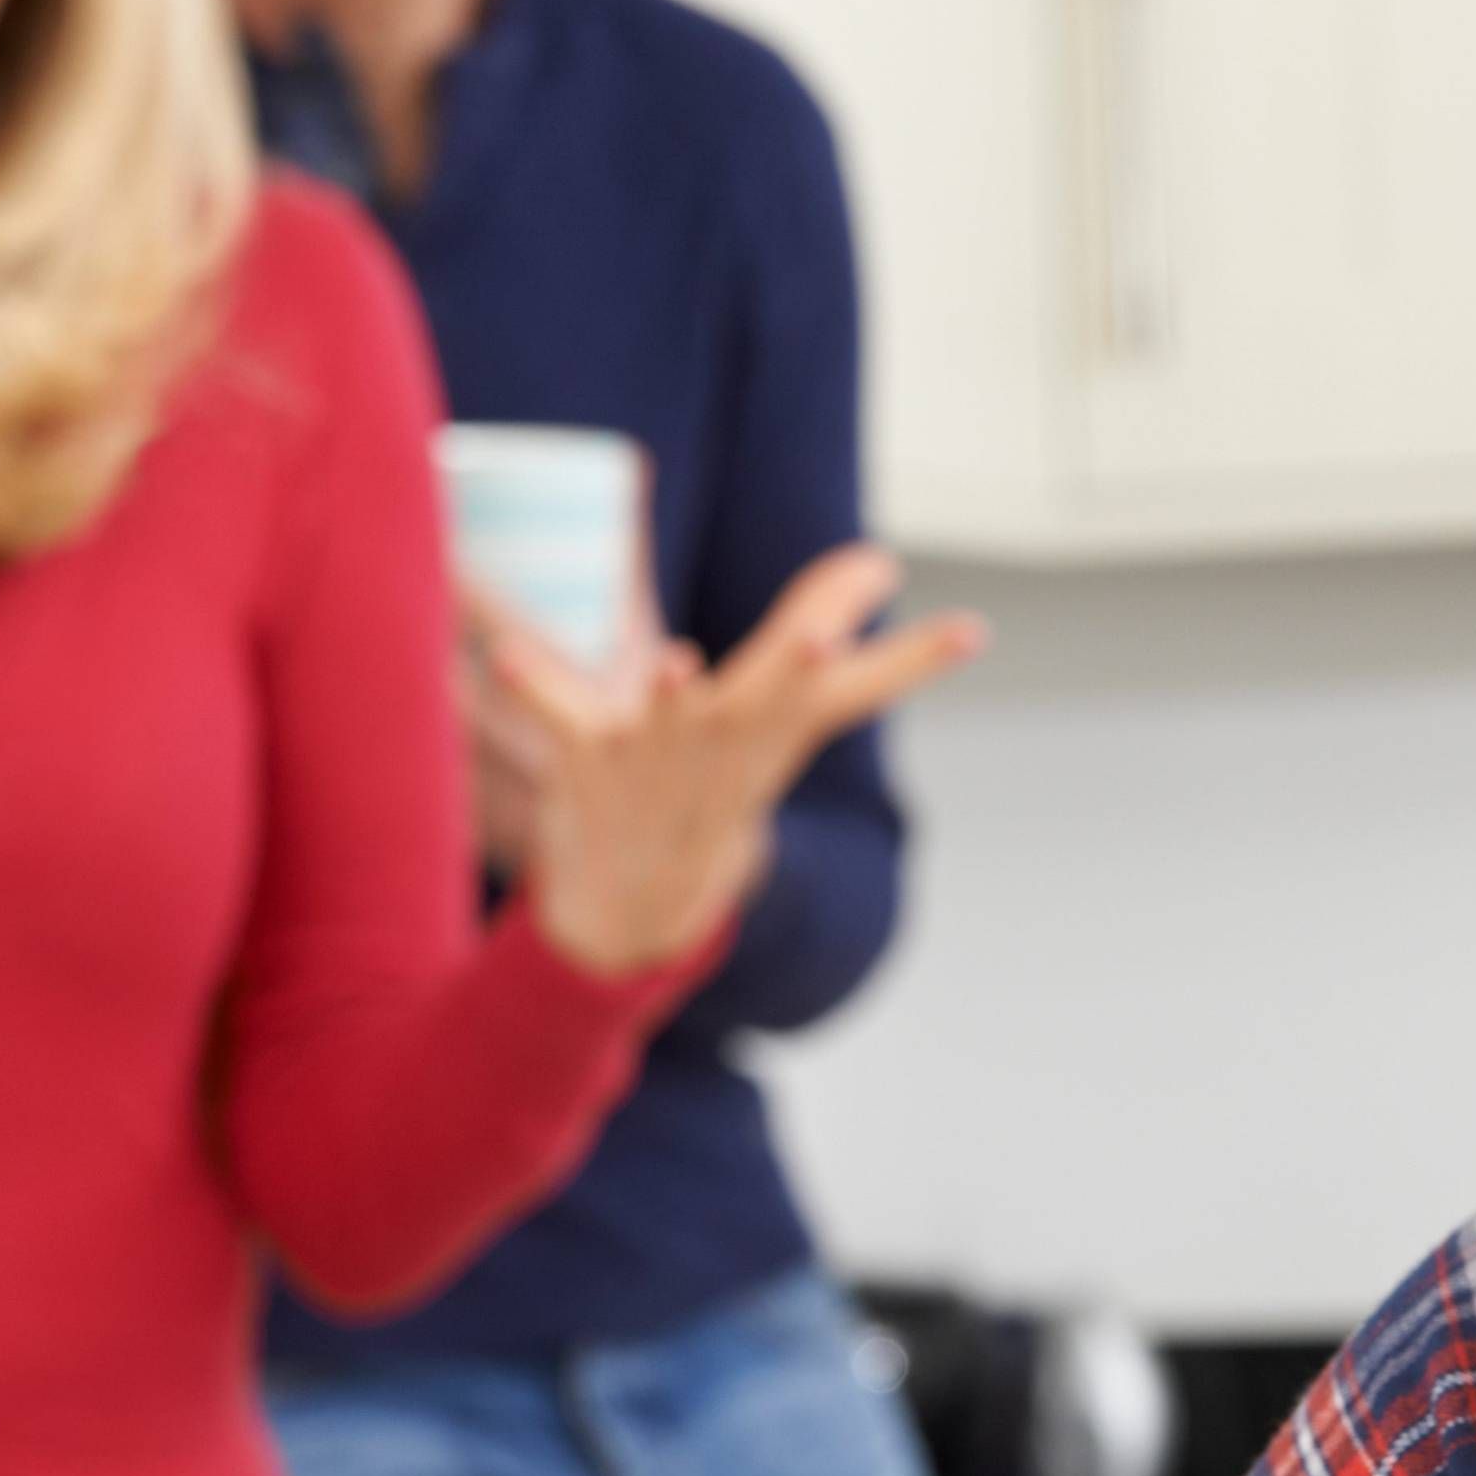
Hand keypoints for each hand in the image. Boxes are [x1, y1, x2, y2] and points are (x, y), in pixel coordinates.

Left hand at [487, 541, 984, 976]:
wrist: (633, 910)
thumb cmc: (710, 790)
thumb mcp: (776, 720)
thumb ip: (824, 633)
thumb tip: (880, 566)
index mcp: (777, 729)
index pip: (859, 686)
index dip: (916, 658)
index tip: (973, 630)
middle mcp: (727, 741)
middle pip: (773, 700)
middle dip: (798, 669)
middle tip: (818, 646)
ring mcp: (658, 755)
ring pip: (668, 719)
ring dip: (670, 696)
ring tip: (676, 663)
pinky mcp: (590, 762)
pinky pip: (559, 714)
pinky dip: (533, 685)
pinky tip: (503, 656)